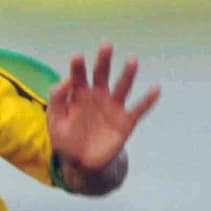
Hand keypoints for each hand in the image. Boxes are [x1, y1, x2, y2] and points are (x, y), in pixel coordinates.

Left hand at [47, 43, 159, 177]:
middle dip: (103, 60)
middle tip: (106, 45)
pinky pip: (138, 109)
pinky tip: (155, 89)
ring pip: (122, 87)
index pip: (78, 76)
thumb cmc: (67, 141)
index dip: (78, 67)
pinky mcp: (125, 122)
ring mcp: (113, 108)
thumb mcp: (55, 125)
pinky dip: (147, 100)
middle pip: (101, 74)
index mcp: (78, 95)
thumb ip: (57, 103)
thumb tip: (64, 81)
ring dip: (127, 74)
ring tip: (131, 60)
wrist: (83, 164)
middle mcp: (97, 97)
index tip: (77, 57)